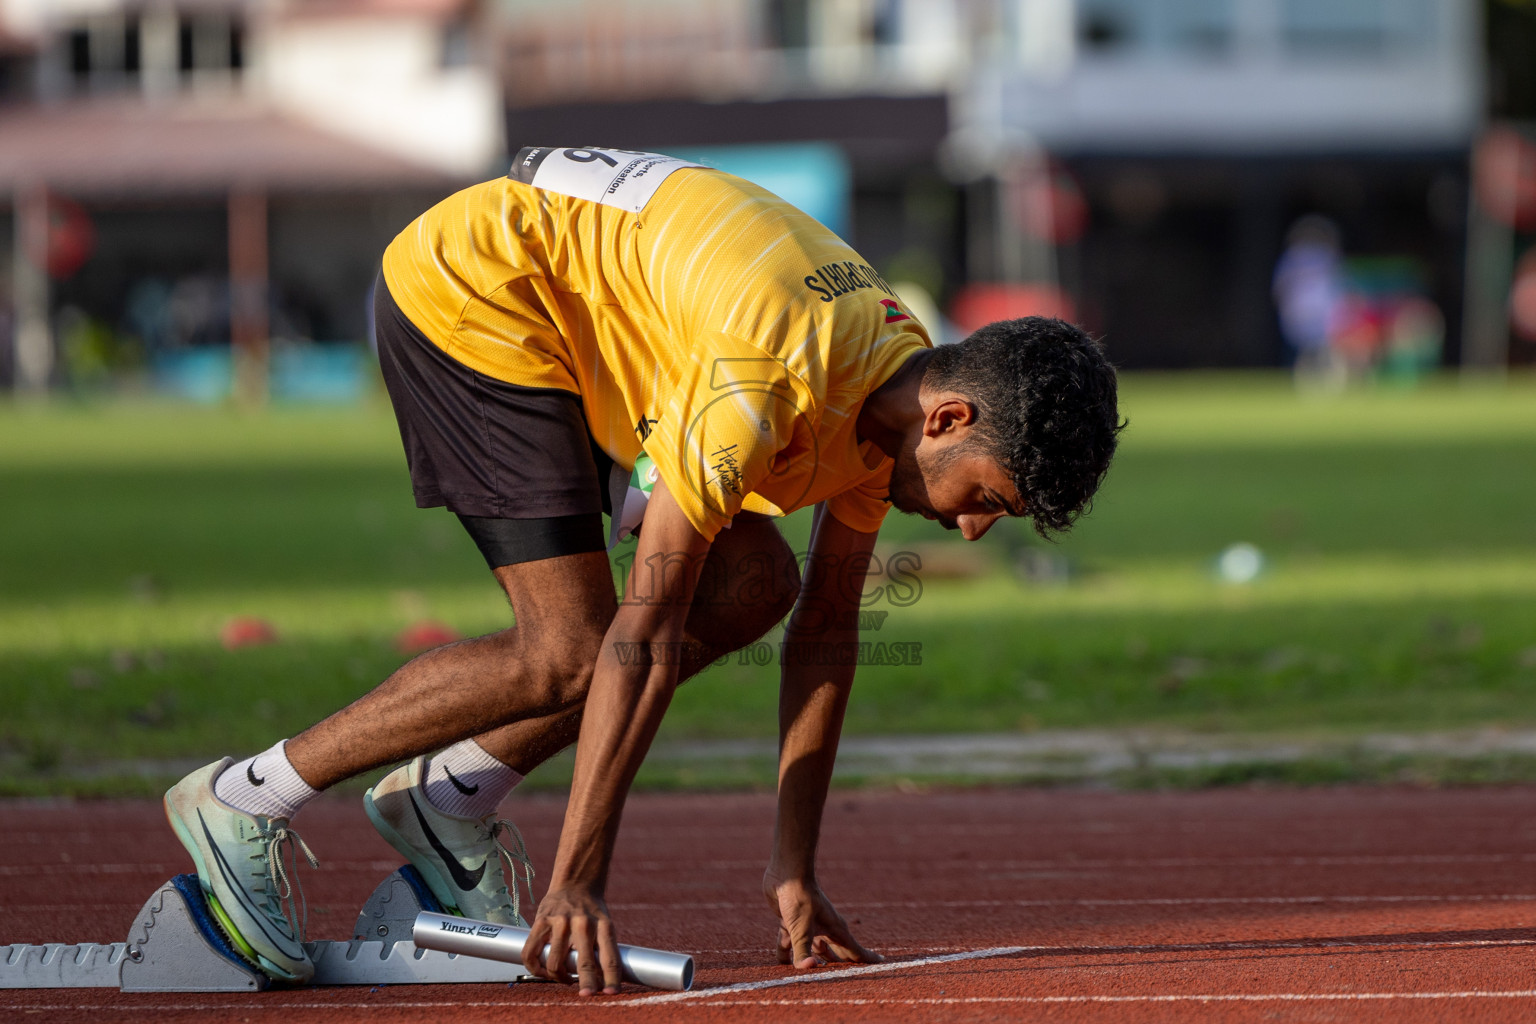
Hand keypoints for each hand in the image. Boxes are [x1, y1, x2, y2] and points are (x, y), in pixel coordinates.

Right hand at [522, 886, 623, 995]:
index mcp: (603, 925)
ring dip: (558, 977)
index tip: (611, 993)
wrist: (575, 881)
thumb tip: (602, 980)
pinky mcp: (541, 920)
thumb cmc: (591, 909)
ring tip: (563, 978)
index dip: (611, 977)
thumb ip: (602, 948)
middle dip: (587, 982)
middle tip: (586, 995)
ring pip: (555, 962)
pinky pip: (531, 953)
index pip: (610, 956)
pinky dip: (535, 968)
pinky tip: (542, 971)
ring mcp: (561, 921)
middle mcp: (583, 923)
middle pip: (584, 962)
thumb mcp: (604, 923)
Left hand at [764, 871, 880, 968]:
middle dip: (840, 966)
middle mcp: (824, 929)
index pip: (855, 949)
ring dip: (813, 962)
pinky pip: (789, 943)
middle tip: (846, 979)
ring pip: (813, 950)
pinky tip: (782, 964)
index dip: (869, 958)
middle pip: (835, 953)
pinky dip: (786, 954)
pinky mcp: (791, 923)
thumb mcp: (801, 928)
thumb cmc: (800, 897)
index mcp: (835, 929)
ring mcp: (807, 926)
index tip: (883, 963)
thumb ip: (803, 951)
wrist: (787, 874)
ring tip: (814, 978)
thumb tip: (810, 969)